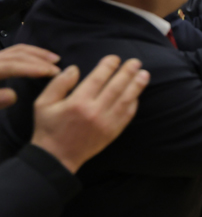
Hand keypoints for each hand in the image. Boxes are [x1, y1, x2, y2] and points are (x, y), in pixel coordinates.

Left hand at [0, 44, 61, 108]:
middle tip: (58, 69)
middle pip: (16, 54)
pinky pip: (12, 52)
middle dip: (39, 60)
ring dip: (37, 53)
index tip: (51, 73)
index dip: (32, 68)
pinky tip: (38, 59)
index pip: (10, 66)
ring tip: (54, 59)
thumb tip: (13, 96)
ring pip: (16, 50)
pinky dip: (28, 53)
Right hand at [31, 56, 148, 173]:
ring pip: (125, 100)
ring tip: (144, 74)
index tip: (115, 58)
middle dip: (127, 72)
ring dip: (137, 86)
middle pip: (116, 87)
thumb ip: (59, 84)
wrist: (56, 157)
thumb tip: (75, 69)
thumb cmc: (49, 128)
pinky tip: (137, 94)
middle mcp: (95, 112)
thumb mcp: (43, 103)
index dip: (108, 66)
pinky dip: (134, 103)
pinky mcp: (113, 132)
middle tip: (136, 62)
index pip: (98, 79)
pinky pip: (127, 115)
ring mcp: (106, 123)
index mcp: (77, 103)